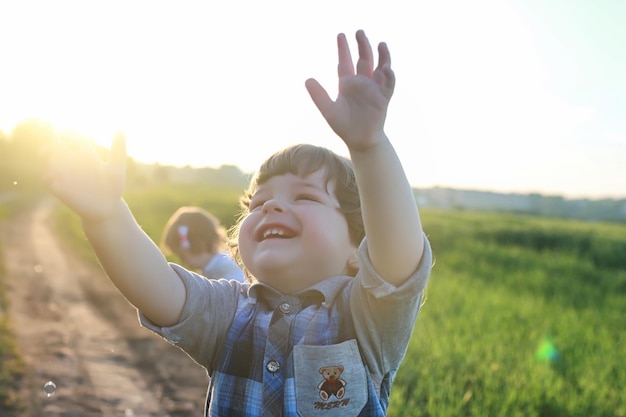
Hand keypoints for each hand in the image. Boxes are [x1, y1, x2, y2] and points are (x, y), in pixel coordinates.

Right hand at [43, 133, 126, 221]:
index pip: (73, 137)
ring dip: (45, 155)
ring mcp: (65, 175)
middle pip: (56, 145)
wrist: (108, 209)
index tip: (69, 132)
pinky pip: (48, 180)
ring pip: (47, 160)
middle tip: (55, 140)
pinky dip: (47, 176)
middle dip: (51, 140)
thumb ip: (118, 149)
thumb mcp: (116, 168)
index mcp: (86, 155)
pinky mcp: (60, 189)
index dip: (69, 131)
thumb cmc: (114, 188)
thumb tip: (121, 129)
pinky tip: (52, 175)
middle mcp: (73, 163)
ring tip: (49, 154)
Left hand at [305, 30, 394, 150]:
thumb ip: (319, 95)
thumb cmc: (344, 126)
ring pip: (380, 67)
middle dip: (362, 45)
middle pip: (364, 59)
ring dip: (382, 56)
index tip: (341, 35)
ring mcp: (374, 89)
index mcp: (347, 84)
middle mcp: (361, 83)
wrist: (360, 141)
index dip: (343, 49)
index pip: (345, 62)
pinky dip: (388, 76)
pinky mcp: (384, 98)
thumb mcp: (329, 110)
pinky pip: (388, 84)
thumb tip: (307, 79)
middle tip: (359, 31)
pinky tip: (385, 68)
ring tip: (381, 43)